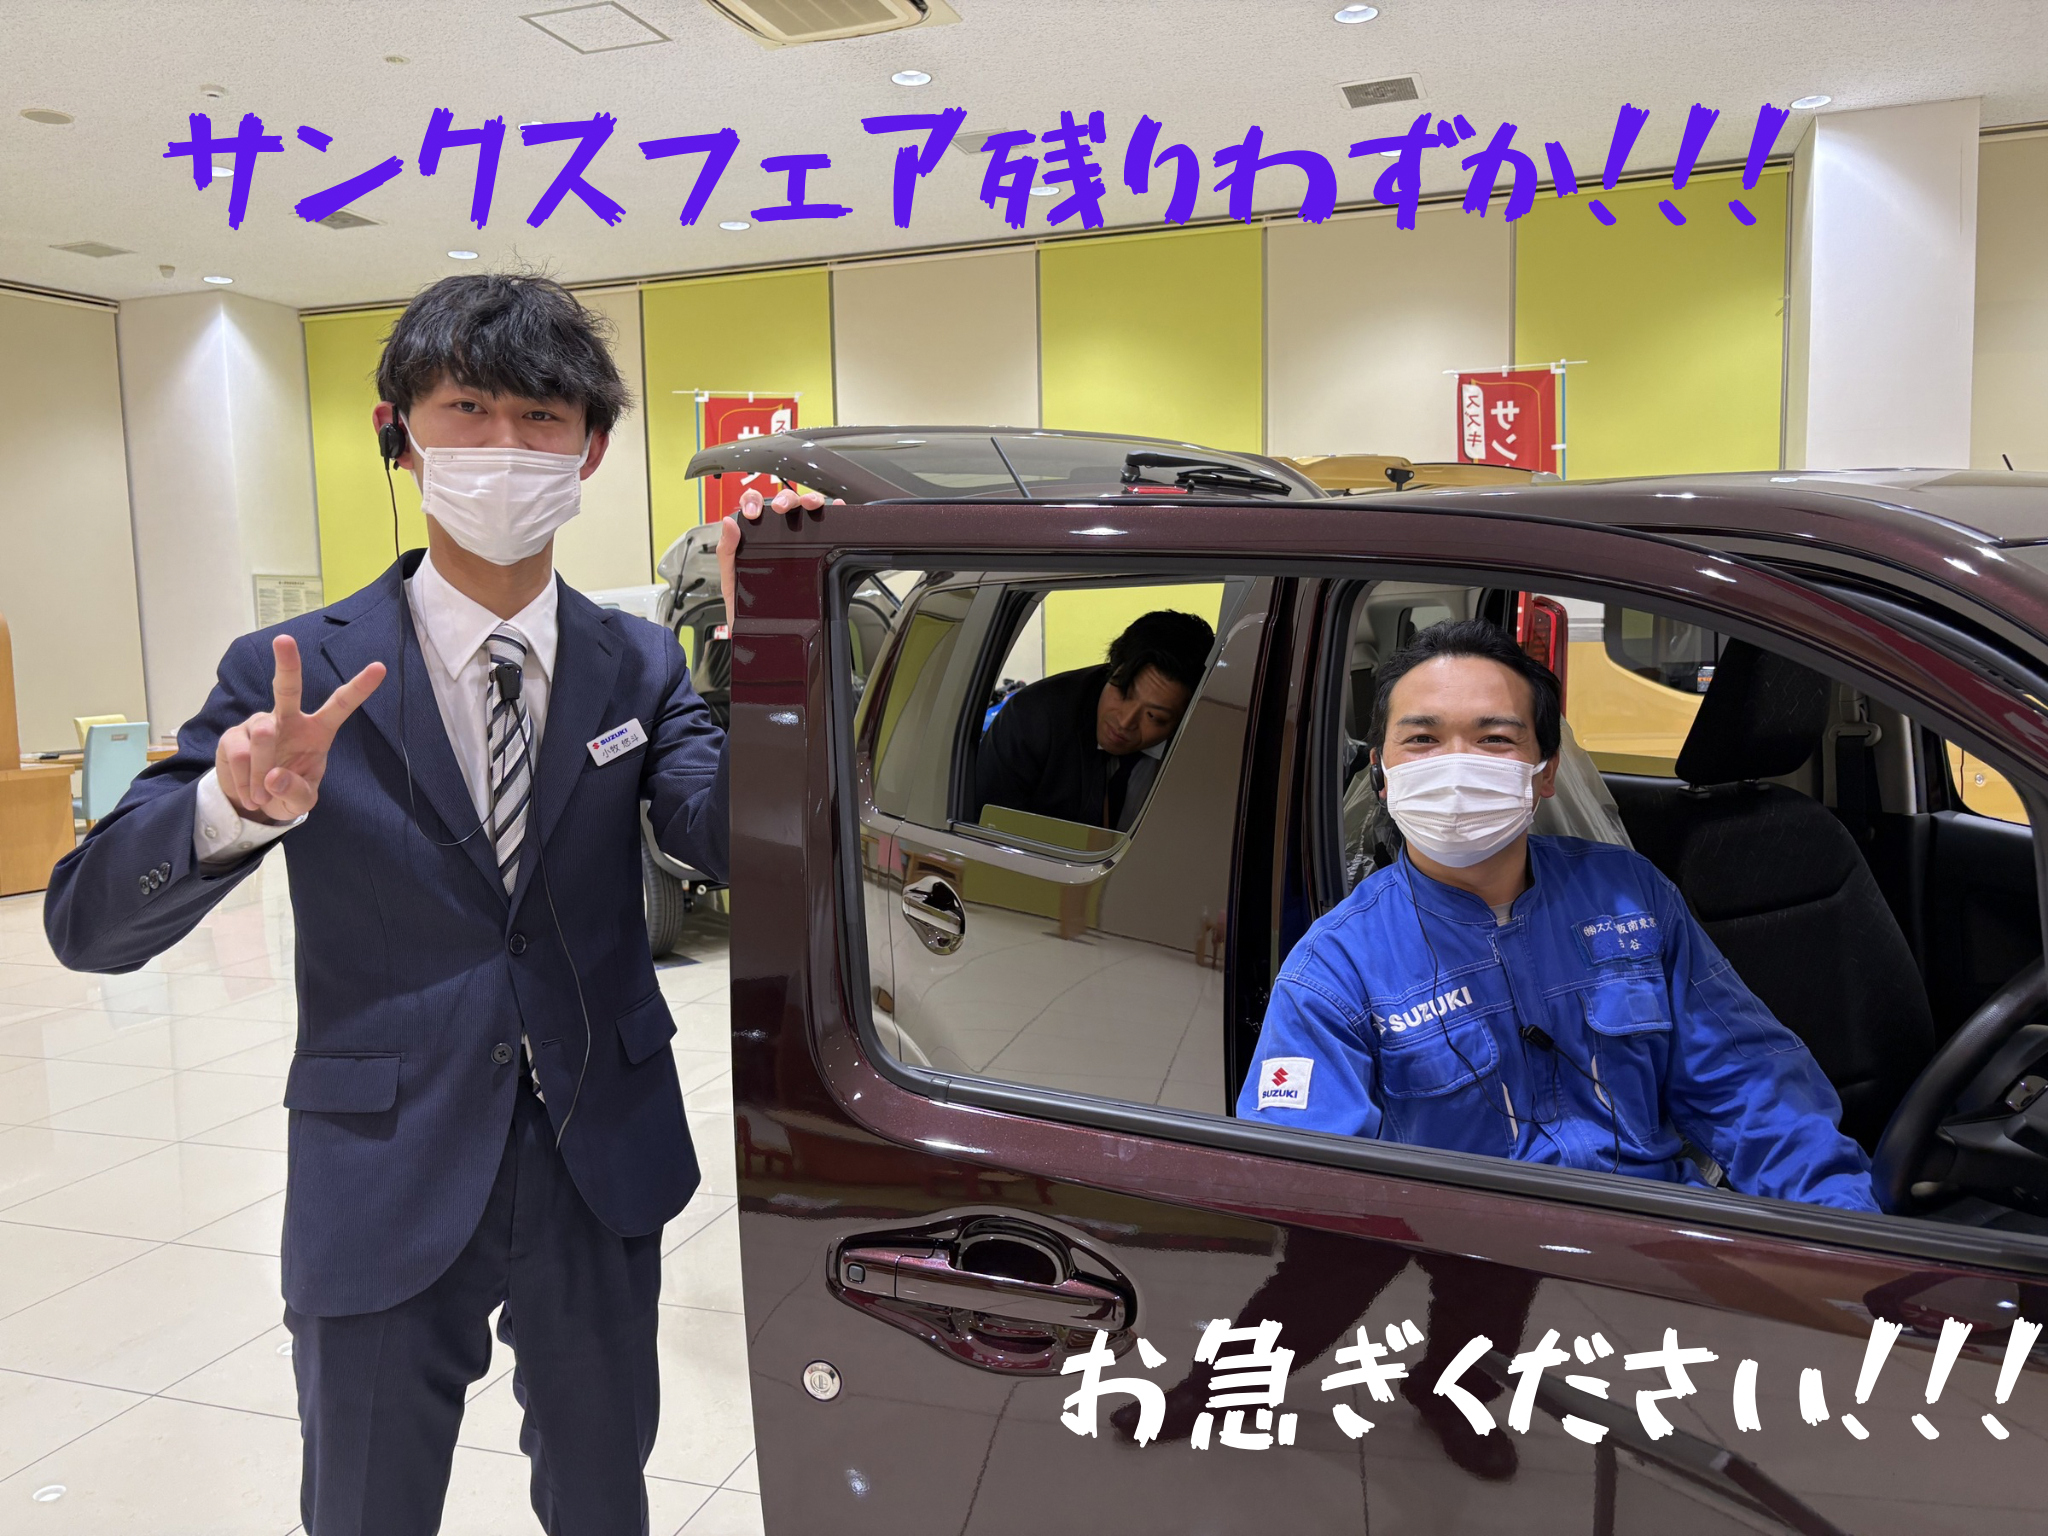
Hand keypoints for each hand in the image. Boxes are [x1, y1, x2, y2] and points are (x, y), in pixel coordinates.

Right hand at [215, 635, 385, 823]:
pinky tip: (248, 791)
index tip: (380, 668)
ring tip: (261, 794)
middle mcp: (288, 718)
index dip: (359, 687)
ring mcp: (258, 723)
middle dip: (286, 663)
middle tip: (284, 640)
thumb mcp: (301, 802)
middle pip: (287, 688)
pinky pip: (240, 756)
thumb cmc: (286, 791)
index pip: (340, 705)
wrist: (251, 800)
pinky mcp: (233, 735)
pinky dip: (244, 781)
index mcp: (317, 730)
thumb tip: (273, 777)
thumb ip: (295, 792)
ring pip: (263, 738)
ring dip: (261, 773)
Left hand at [719, 485, 839, 621]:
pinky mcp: (817, 554)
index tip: (753, 514)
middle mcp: (776, 538)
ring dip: (808, 501)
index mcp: (753, 539)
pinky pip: (827, 527)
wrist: (769, 640)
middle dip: (785, 499)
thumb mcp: (730, 581)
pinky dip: (833, 513)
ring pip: (805, 511)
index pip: (753, 507)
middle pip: (784, 504)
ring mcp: (798, 545)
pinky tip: (834, 508)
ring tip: (809, 506)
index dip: (753, 502)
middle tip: (781, 509)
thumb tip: (728, 524)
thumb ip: (727, 552)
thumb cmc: (747, 612)